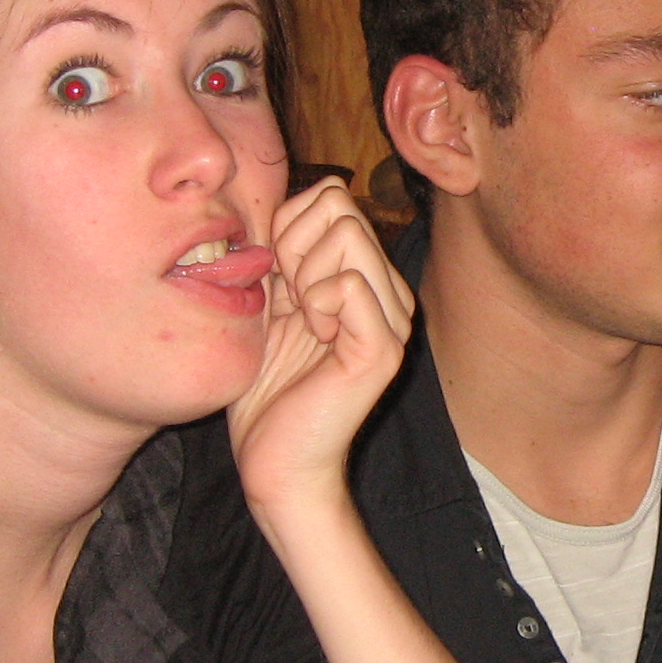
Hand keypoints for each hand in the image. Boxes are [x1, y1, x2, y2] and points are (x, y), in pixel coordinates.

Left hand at [228, 180, 415, 514]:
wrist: (278, 466)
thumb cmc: (268, 393)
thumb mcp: (269, 305)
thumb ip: (281, 256)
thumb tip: (282, 205)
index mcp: (368, 280)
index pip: (333, 196)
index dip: (289, 225)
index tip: (276, 279)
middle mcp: (390, 293)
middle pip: (341, 207)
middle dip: (294, 244)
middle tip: (286, 300)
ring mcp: (393, 320)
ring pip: (348, 234)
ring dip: (305, 274)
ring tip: (302, 320)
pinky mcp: (381, 348)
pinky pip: (347, 285)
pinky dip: (315, 304)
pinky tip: (313, 339)